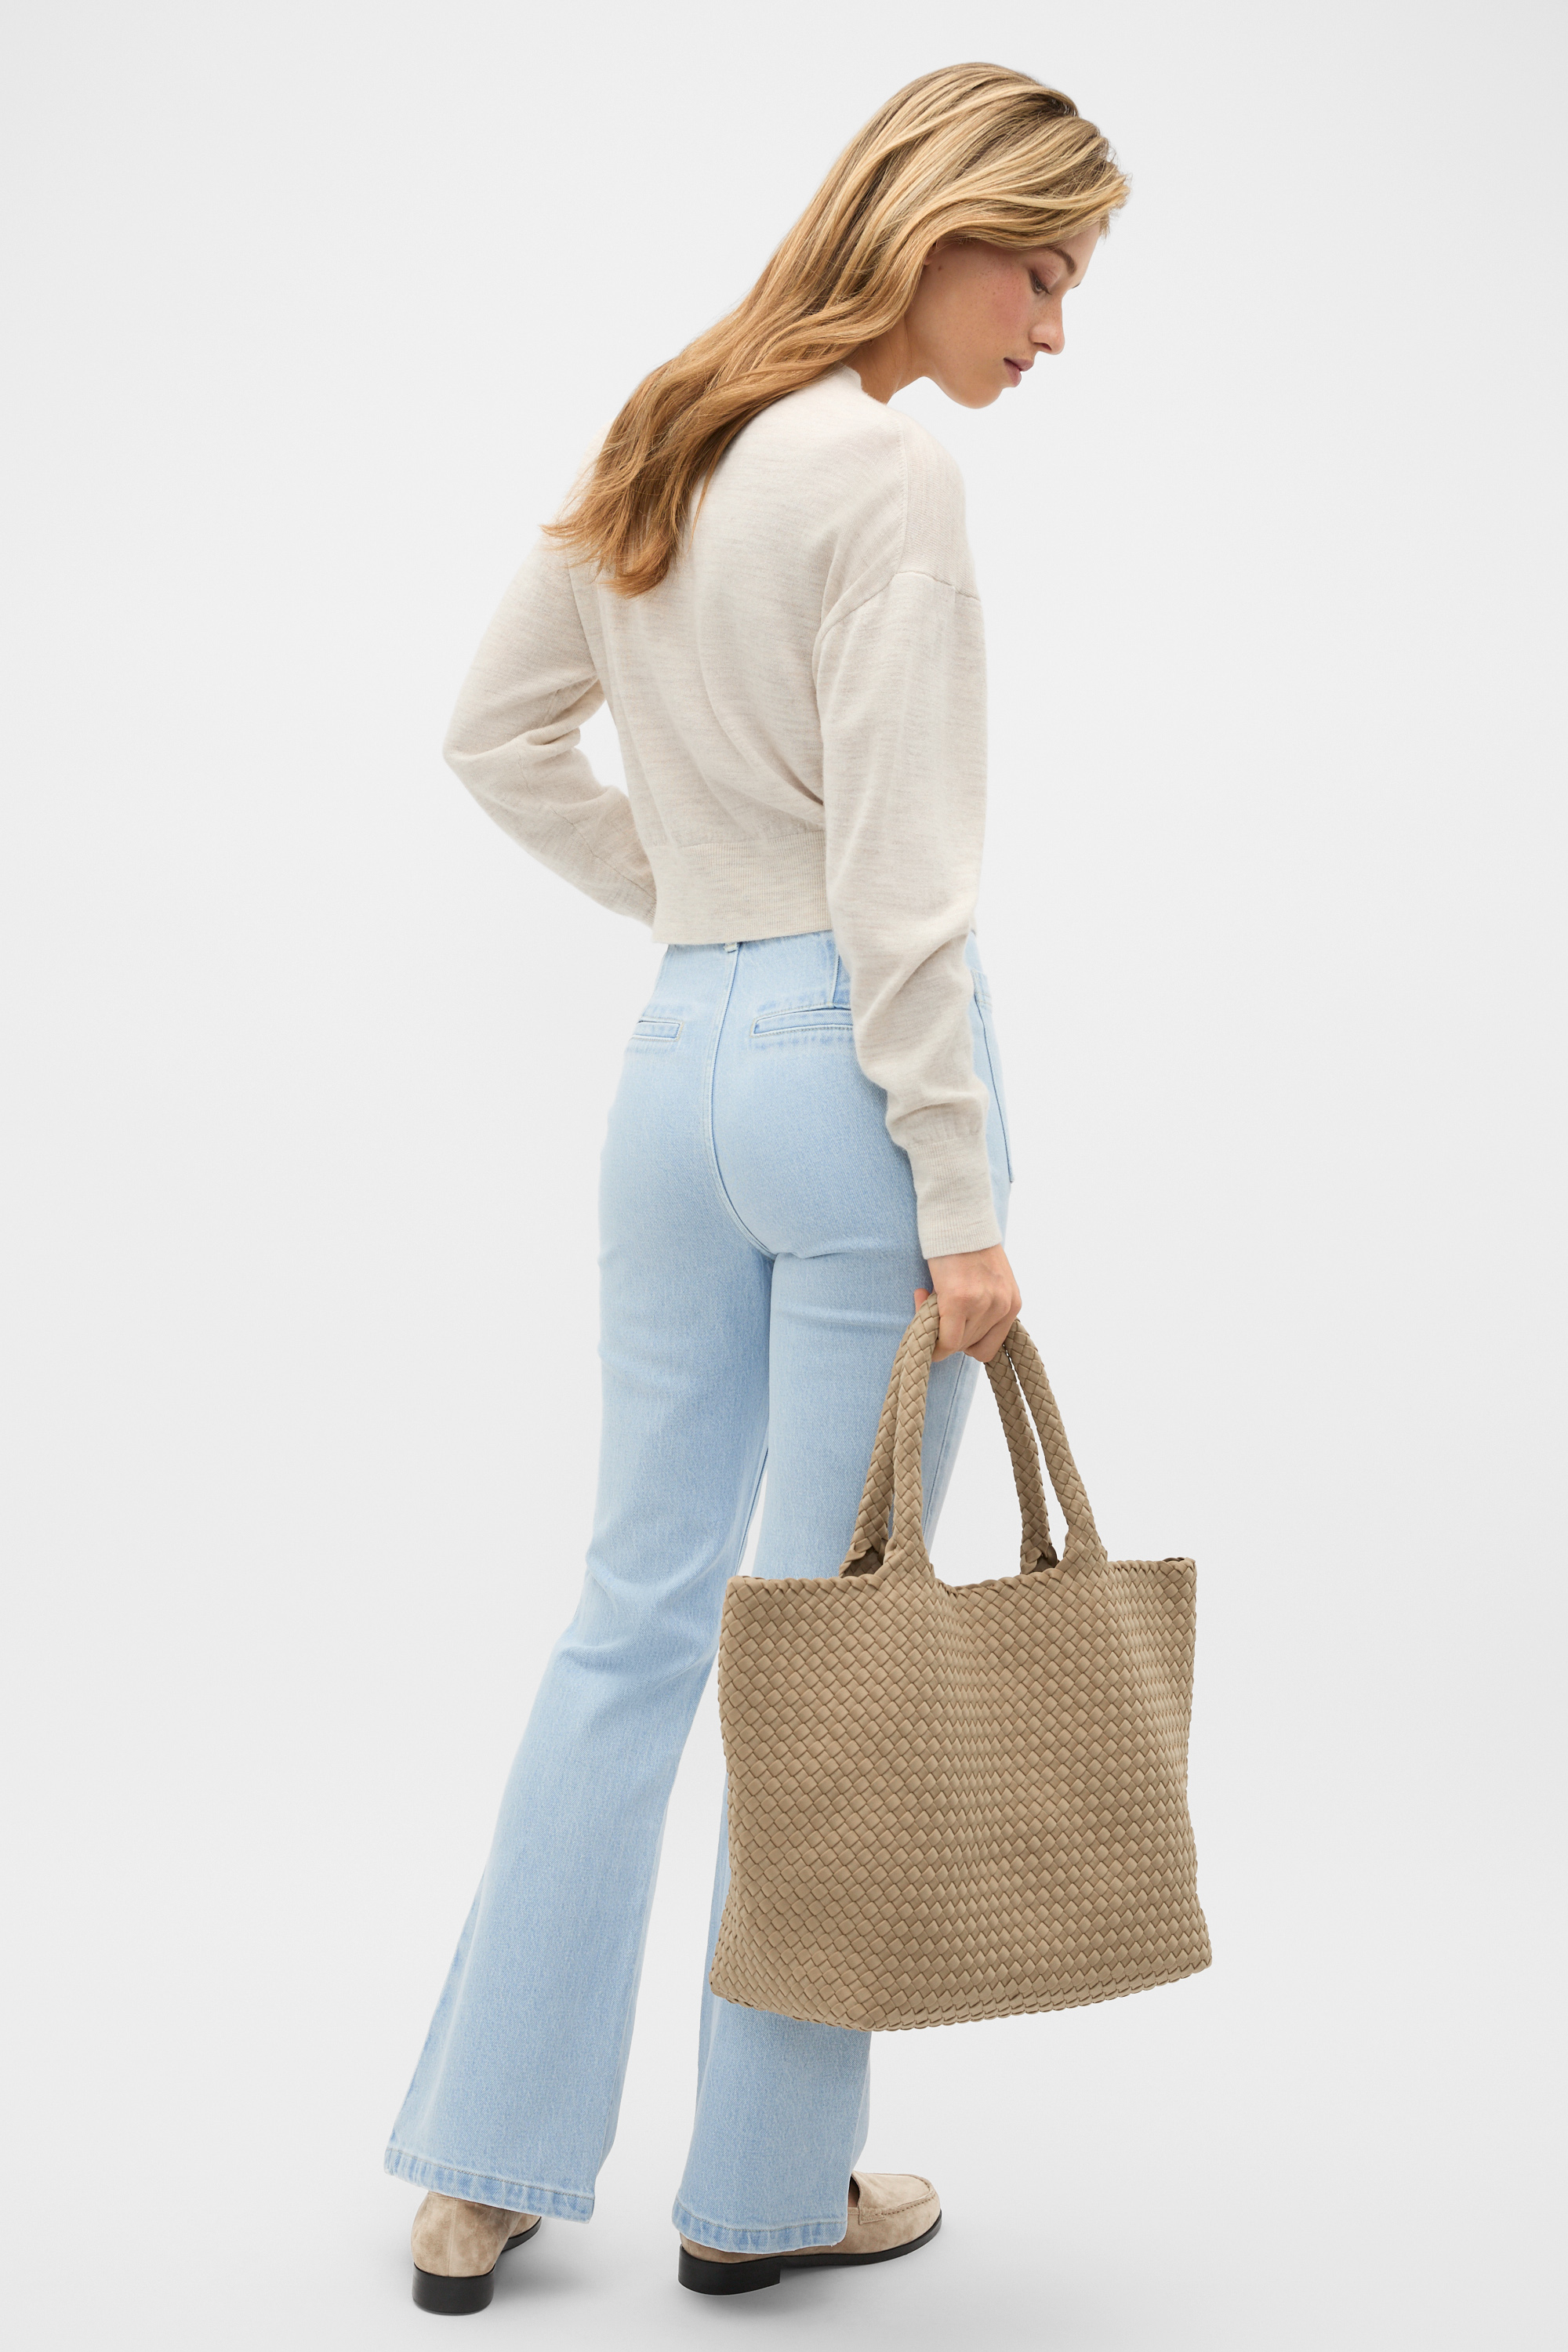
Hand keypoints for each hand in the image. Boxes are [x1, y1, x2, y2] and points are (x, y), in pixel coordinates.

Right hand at [916, 1245, 1021, 1363]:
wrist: (960, 1214)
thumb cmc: (969, 1243)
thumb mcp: (989, 1279)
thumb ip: (984, 1305)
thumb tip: (959, 1331)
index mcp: (1012, 1303)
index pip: (988, 1347)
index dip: (965, 1340)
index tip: (950, 1322)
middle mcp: (1003, 1307)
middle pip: (971, 1346)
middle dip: (949, 1332)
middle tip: (934, 1305)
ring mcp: (983, 1304)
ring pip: (956, 1344)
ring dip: (936, 1328)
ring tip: (928, 1295)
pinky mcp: (960, 1300)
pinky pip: (945, 1340)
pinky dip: (930, 1337)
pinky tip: (921, 1301)